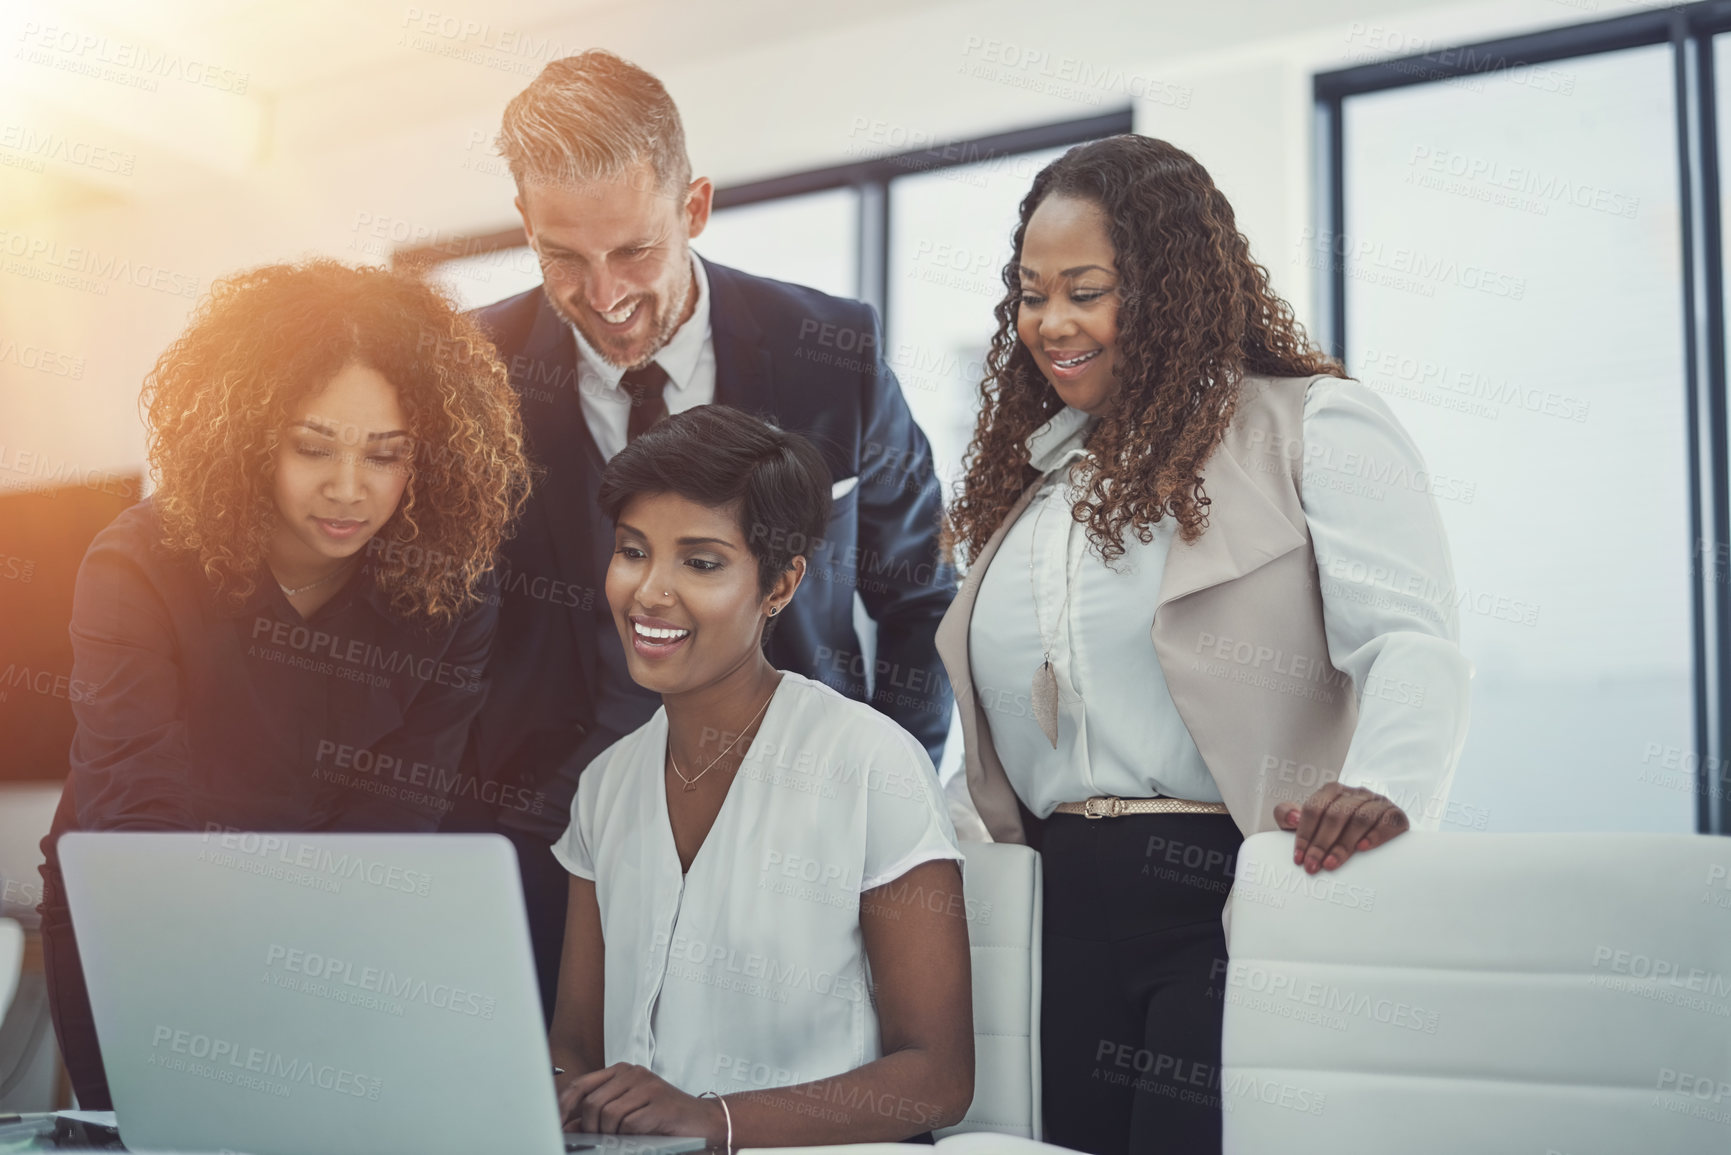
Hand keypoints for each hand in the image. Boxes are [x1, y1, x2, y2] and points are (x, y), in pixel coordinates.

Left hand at [559, 1062, 724, 1141]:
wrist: (704, 1121)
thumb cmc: (664, 1117)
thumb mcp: (626, 1112)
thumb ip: (598, 1115)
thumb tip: (567, 1127)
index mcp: (622, 1071)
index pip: (581, 1085)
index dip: (564, 1107)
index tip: (556, 1126)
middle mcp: (633, 1074)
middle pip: (592, 1103)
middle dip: (590, 1128)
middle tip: (599, 1140)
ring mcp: (647, 1086)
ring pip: (608, 1114)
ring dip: (611, 1135)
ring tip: (624, 1139)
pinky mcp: (659, 1104)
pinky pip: (629, 1124)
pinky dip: (629, 1136)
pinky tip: (641, 1136)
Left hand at [1273, 783, 1408, 873]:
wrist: (1377, 836)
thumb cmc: (1334, 830)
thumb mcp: (1308, 822)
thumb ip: (1287, 814)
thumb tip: (1292, 818)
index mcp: (1332, 791)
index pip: (1314, 808)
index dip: (1304, 834)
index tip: (1299, 858)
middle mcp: (1356, 793)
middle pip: (1336, 815)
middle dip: (1321, 843)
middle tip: (1313, 866)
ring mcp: (1378, 802)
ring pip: (1360, 819)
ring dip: (1344, 844)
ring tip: (1332, 864)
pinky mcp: (1397, 815)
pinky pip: (1389, 821)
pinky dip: (1376, 835)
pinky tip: (1363, 848)